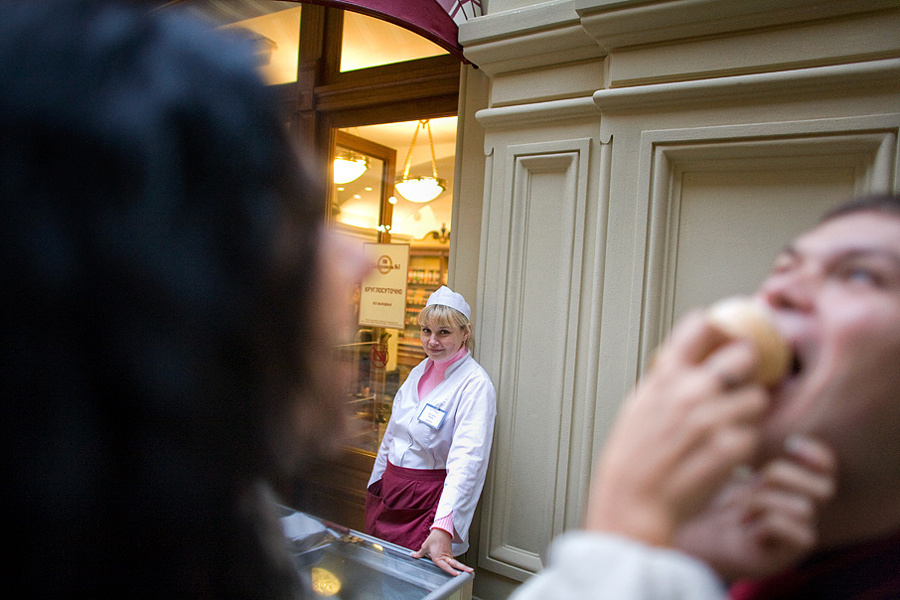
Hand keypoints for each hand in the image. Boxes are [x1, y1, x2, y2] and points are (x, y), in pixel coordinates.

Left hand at [411, 528, 472, 575]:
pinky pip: (453, 560)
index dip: (452, 571)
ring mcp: (449, 555)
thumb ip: (419, 553)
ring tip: (469, 571)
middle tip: (470, 572)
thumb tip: (413, 555)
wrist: (441, 530)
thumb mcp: (425, 546)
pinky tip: (461, 568)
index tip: (458, 574)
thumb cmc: (434, 538)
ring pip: (456, 562)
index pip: (446, 566)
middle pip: (456, 564)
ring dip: (462, 566)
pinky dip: (457, 565)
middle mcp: (445, 557)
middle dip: (463, 568)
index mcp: (439, 557)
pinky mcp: (450, 553)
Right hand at [585, 311, 769, 545]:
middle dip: (747, 367)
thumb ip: (665, 379)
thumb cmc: (630, 460)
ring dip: (749, 411)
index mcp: (665, 376)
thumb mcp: (638, 405)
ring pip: (758, 398)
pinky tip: (724, 453)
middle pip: (745, 354)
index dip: (718, 330)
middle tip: (740, 381)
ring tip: (729, 427)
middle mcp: (691, 391)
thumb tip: (685, 361)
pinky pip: (754, 435)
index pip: (701, 325)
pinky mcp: (732, 447)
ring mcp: (714, 418)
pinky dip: (744, 445)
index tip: (723, 337)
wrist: (633, 503)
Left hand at [676, 435, 835, 580]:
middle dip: (782, 475)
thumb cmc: (703, 493)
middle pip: (825, 488)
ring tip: (738, 508)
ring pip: (804, 508)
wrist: (685, 533)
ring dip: (763, 500)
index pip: (827, 466)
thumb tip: (752, 402)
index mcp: (790, 483)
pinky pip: (796, 531)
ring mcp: (795, 535)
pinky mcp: (785, 556)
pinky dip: (764, 523)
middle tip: (750, 481)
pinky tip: (743, 525)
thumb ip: (742, 435)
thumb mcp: (722, 457)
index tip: (789, 443)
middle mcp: (800, 509)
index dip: (816, 453)